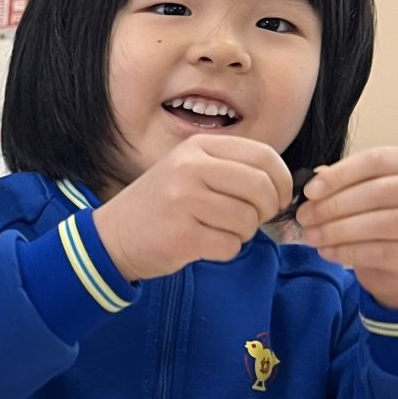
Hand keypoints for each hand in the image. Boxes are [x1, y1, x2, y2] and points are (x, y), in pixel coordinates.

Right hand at [90, 135, 293, 282]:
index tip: (278, 198)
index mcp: (198, 147)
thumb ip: (232, 167)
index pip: (264, 157)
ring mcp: (184, 201)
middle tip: (250, 219)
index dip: (282, 181)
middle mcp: (190, 168)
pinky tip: (204, 244)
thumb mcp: (190, 169)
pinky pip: (231, 245)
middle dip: (265, 210)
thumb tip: (284, 185)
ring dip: (242, 233)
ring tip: (218, 230)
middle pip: (261, 188)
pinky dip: (225, 251)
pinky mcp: (182, 235)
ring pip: (248, 220)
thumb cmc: (162, 205)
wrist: (113, 236)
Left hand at [296, 146, 397, 309]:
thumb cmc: (385, 220)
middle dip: (334, 205)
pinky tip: (326, 252)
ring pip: (379, 223)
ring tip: (310, 236)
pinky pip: (379, 251)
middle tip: (304, 217)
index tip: (309, 191)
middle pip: (378, 192)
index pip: (376, 160)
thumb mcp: (369, 194)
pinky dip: (346, 251)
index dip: (340, 174)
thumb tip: (315, 180)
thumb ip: (347, 183)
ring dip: (336, 230)